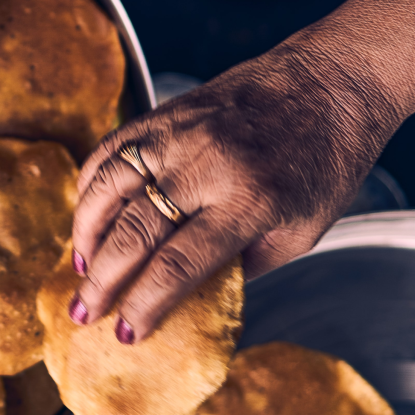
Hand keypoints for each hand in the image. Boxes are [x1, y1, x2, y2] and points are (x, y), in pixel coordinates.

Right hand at [69, 41, 406, 343]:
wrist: (333, 80)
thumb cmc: (326, 161)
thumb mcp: (302, 230)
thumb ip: (243, 262)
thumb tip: (189, 293)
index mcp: (250, 202)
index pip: (179, 265)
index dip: (144, 304)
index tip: (125, 333)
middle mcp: (207, 165)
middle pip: (134, 232)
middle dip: (101, 280)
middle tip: (81, 312)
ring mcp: (180, 133)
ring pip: (109, 185)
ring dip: (85, 232)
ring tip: (81, 265)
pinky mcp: (167, 112)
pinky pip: (112, 148)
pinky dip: (90, 183)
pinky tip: (88, 212)